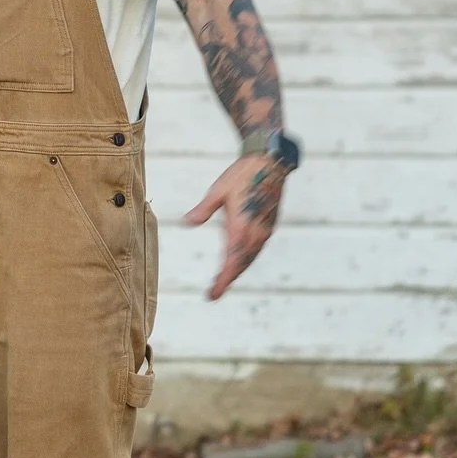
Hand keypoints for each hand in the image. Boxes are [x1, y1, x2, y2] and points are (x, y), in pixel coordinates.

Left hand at [185, 153, 286, 299]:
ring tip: (224, 282)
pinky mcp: (268, 225)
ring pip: (250, 258)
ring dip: (237, 270)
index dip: (222, 280)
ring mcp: (264, 230)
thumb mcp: (217, 191)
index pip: (231, 262)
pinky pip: (256, 249)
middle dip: (228, 279)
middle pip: (241, 264)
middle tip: (214, 294)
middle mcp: (255, 233)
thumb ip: (203, 210)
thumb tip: (186, 223)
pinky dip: (246, 259)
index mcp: (241, 227)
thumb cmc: (241, 175)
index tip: (212, 294)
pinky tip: (238, 261)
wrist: (270, 162)